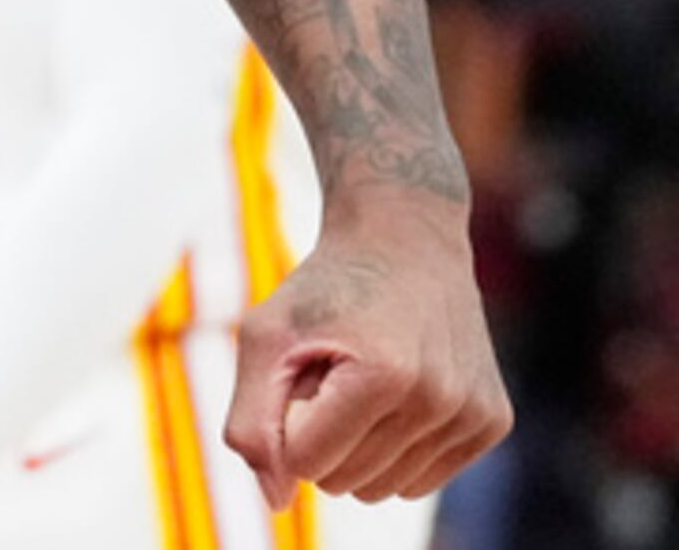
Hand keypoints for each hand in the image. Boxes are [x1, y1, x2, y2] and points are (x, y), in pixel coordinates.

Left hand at [226, 201, 508, 507]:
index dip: (286, 423)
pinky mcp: (493, 423)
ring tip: (364, 380)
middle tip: (333, 369)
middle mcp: (440, 399)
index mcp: (382, 374)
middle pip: (345, 482)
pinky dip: (394, 448)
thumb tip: (275, 502)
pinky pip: (419, 480)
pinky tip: (398, 392)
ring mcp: (474, 414)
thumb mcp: (265, 338)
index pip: (307, 462)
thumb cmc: (323, 291)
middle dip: (321, 433)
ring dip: (358, 444)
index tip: (299, 371)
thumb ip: (252, 422)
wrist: (405, 242)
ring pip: (383, 489)